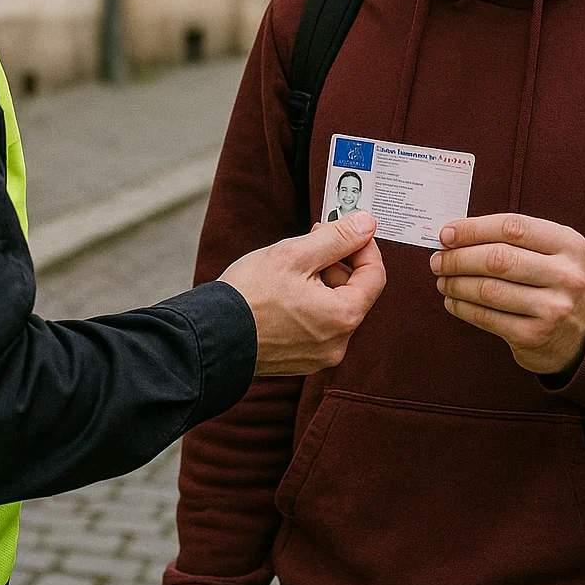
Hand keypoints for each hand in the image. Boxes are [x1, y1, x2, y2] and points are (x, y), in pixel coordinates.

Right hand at [221, 214, 385, 375]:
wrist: (210, 336)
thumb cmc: (248, 295)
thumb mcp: (294, 255)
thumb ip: (337, 238)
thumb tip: (367, 224)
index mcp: (343, 317)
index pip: (375, 275)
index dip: (363, 245)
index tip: (345, 229)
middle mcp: (338, 343)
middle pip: (353, 292)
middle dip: (336, 263)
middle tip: (308, 243)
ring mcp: (319, 356)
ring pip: (334, 308)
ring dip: (319, 283)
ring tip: (287, 271)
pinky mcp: (301, 359)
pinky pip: (317, 325)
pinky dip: (307, 305)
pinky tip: (281, 294)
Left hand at [431, 212, 584, 375]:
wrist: (579, 335)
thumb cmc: (550, 283)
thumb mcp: (548, 254)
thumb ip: (509, 240)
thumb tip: (452, 235)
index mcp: (569, 244)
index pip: (512, 227)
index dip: (472, 229)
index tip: (445, 234)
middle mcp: (566, 275)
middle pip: (497, 258)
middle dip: (458, 258)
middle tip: (438, 260)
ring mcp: (553, 308)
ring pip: (489, 289)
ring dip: (456, 283)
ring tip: (442, 280)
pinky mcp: (535, 336)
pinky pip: (487, 317)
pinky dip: (462, 307)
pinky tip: (452, 301)